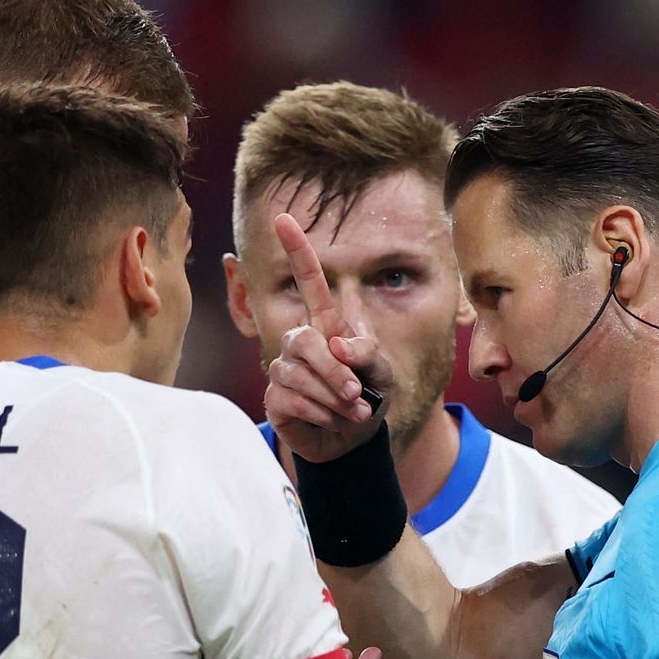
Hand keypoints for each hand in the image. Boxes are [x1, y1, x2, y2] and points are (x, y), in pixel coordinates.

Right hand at [263, 213, 397, 462]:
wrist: (352, 441)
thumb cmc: (367, 399)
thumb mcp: (383, 374)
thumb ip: (368, 355)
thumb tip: (338, 348)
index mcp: (325, 325)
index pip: (309, 282)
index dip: (297, 250)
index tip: (283, 217)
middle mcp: (299, 342)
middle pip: (303, 340)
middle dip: (334, 371)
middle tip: (358, 395)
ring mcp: (282, 369)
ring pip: (297, 374)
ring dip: (332, 398)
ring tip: (351, 412)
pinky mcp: (275, 399)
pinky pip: (291, 399)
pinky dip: (321, 414)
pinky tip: (333, 421)